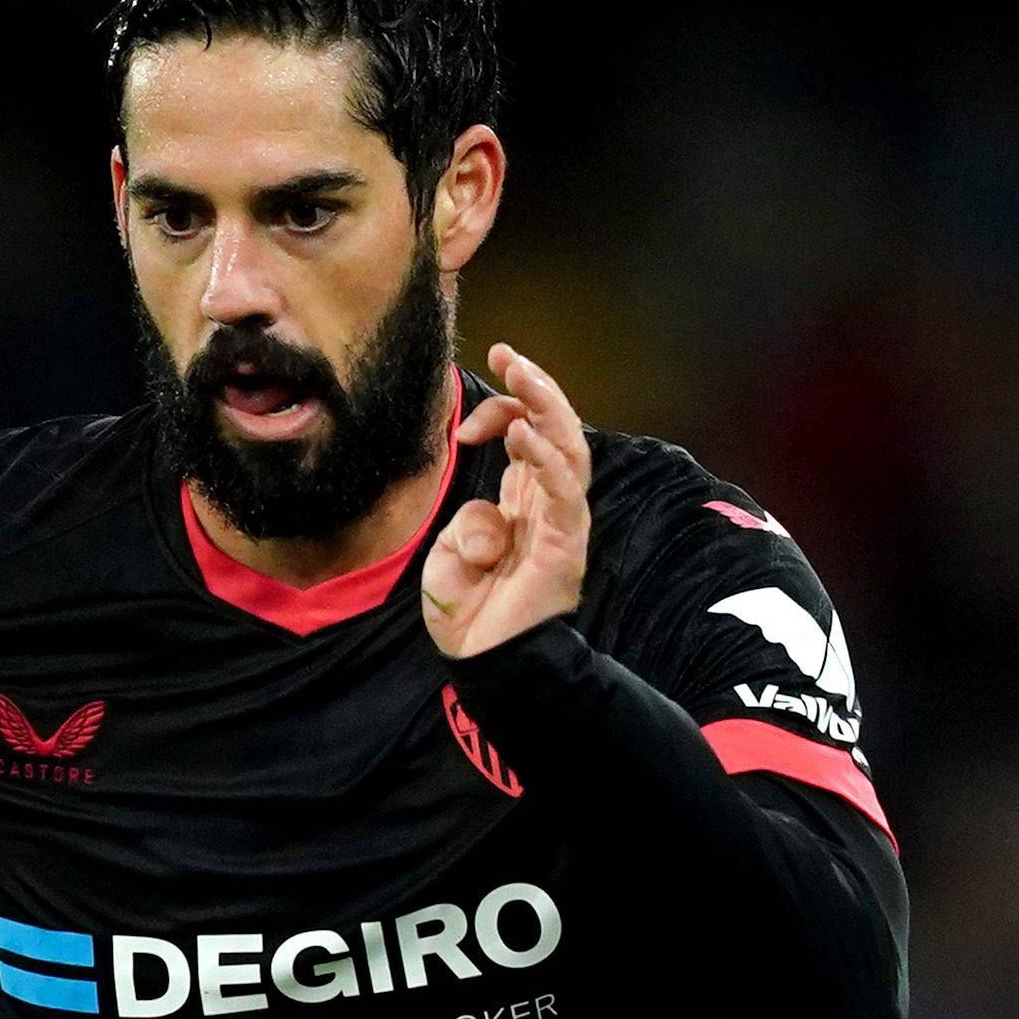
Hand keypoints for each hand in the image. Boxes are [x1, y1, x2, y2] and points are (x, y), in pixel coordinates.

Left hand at [421, 340, 589, 661]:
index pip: (527, 436)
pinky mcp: (565, 545)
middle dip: (534, 387)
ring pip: (568, 449)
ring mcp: (562, 522)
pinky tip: (524, 433)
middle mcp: (548, 504)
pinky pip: (563, 493)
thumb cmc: (468, 613)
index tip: (462, 420)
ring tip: (521, 374)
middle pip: (555, 430)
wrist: (484, 664)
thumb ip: (467, 525)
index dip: (502, 413)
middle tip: (508, 354)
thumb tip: (489, 519)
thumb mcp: (449, 557)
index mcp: (523, 500)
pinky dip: (547, 459)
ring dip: (546, 406)